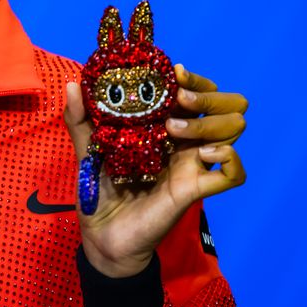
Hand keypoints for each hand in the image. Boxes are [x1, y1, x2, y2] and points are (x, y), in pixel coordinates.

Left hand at [64, 63, 246, 277]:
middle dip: (208, 95)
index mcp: (163, 126)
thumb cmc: (99, 189)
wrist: (101, 233)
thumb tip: (73, 84)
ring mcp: (193, 164)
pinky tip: (203, 156)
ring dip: (210, 124)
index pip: (196, 92)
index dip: (193, 78)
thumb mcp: (87, 149)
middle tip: (180, 99)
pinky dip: (229, 160)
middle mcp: (184, 141)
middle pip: (225, 105)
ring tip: (177, 131)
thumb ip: (80, 118)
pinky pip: (233, 174)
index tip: (174, 72)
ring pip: (233, 130)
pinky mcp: (195, 190)